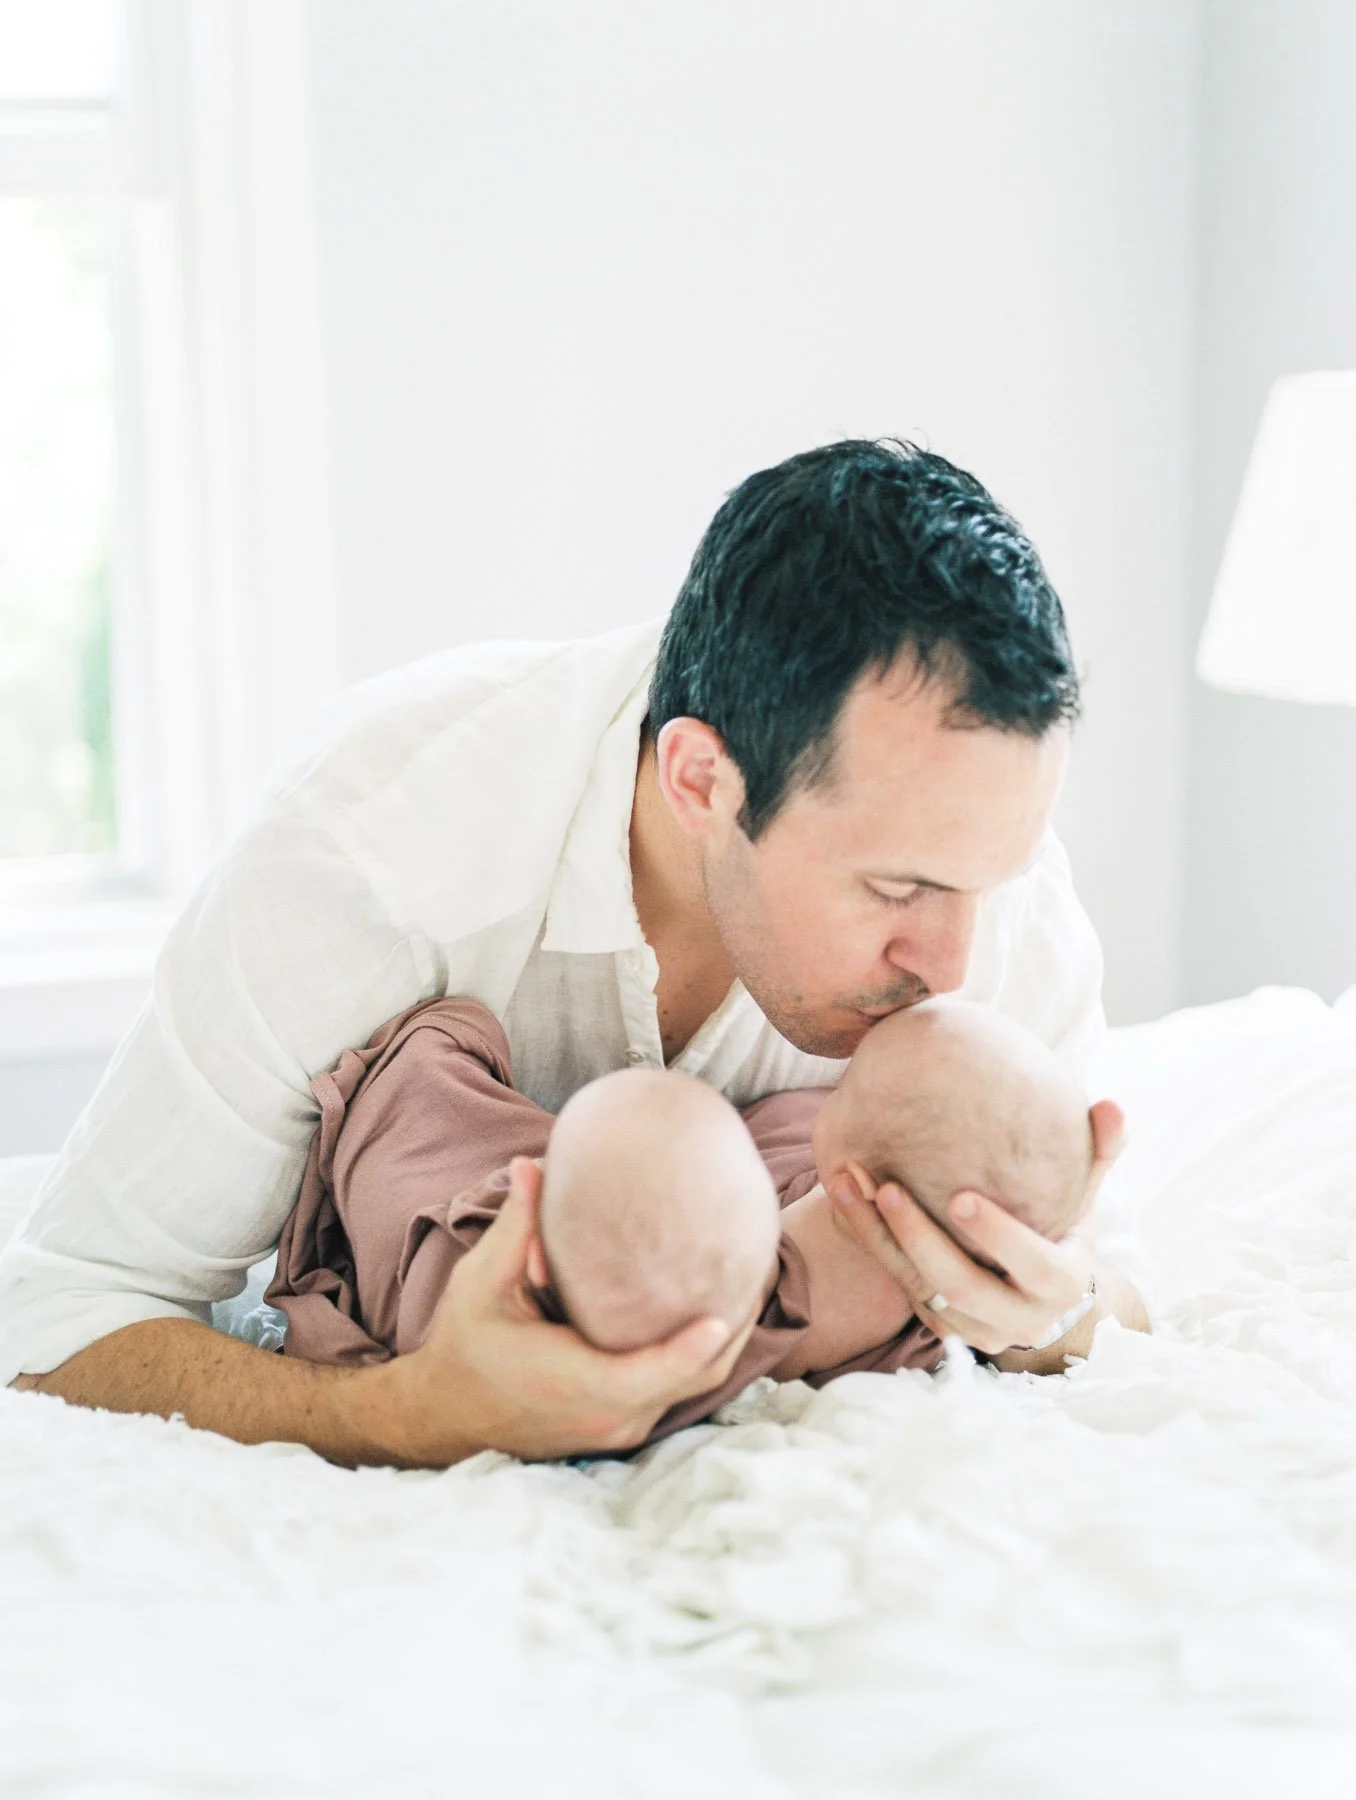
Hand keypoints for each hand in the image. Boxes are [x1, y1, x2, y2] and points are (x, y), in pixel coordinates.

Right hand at [354, 1158, 753, 1464]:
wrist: (442, 1413)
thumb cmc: (464, 1344)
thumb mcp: (483, 1282)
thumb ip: (517, 1226)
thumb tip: (534, 1164)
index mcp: (575, 1383)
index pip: (653, 1372)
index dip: (694, 1345)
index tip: (725, 1308)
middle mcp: (605, 1417)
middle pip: (695, 1381)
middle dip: (733, 1330)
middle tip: (758, 1270)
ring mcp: (615, 1430)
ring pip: (692, 1391)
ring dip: (722, 1344)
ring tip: (748, 1284)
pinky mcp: (617, 1429)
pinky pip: (674, 1395)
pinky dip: (698, 1358)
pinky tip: (712, 1315)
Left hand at [828, 1098, 1124, 1357]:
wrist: (1040, 1289)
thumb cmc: (1062, 1223)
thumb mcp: (1084, 1192)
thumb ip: (1100, 1149)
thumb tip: (1114, 1106)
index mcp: (1061, 1284)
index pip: (1034, 1266)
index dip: (998, 1237)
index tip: (959, 1196)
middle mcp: (1018, 1317)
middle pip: (963, 1287)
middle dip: (919, 1239)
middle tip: (885, 1187)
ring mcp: (975, 1329)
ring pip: (919, 1290)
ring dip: (877, 1237)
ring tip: (846, 1182)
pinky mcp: (938, 1326)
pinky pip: (897, 1287)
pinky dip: (867, 1243)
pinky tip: (842, 1195)